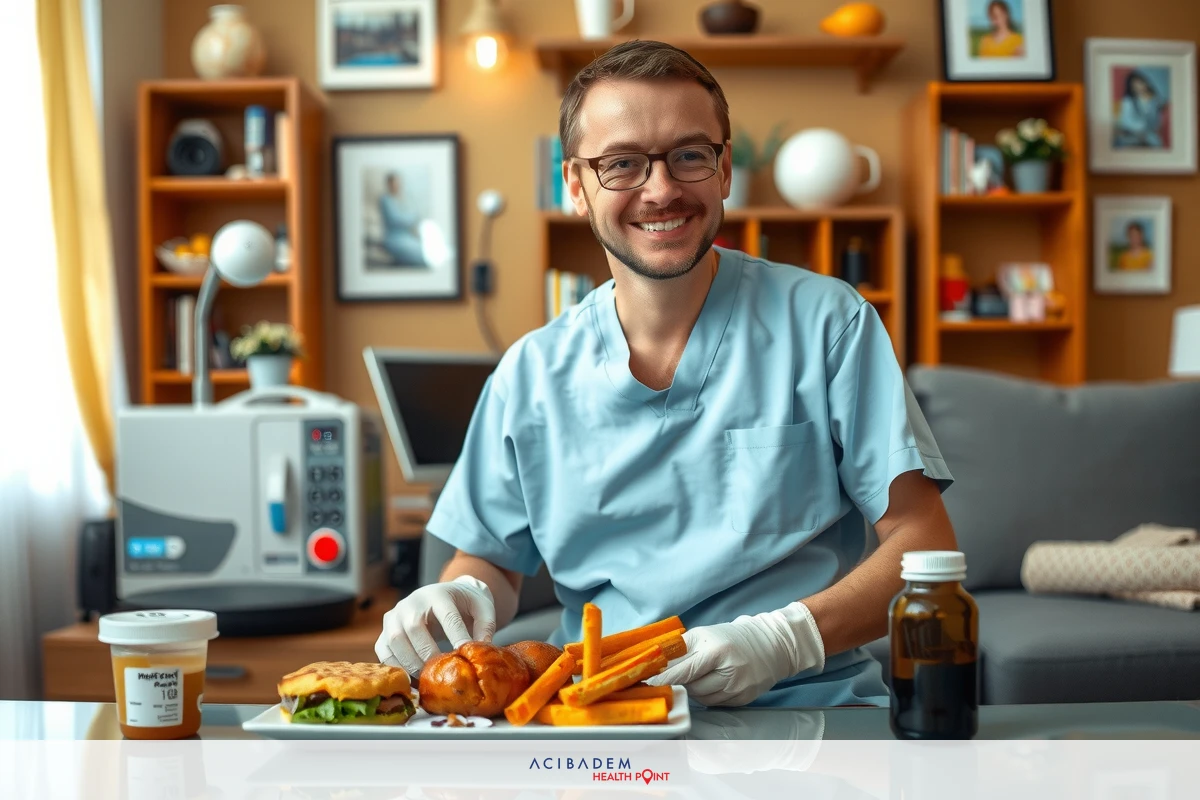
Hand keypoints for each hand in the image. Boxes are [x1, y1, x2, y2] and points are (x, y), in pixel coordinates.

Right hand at [374, 575, 496, 674]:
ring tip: (426, 677)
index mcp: (439, 594)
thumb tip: (480, 651)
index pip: (447, 616)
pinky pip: (383, 649)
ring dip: (410, 662)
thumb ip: (486, 627)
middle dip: (427, 652)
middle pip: (414, 627)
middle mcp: (412, 601)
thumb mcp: (482, 607)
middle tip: (440, 671)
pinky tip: (410, 678)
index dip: (456, 636)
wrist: (444, 594)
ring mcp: (395, 614)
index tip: (464, 655)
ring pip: (395, 639)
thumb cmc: (464, 603)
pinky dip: (394, 666)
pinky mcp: (385, 629)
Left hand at [645, 602, 824, 706]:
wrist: (772, 645)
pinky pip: (715, 704)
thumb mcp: (704, 634)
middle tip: (676, 674)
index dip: (665, 679)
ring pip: (701, 698)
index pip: (684, 671)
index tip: (647, 684)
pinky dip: (708, 695)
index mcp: (717, 651)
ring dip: (694, 689)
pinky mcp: (743, 700)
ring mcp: (737, 689)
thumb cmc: (732, 637)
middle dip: (681, 681)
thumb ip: (680, 649)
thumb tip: (655, 663)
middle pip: (691, 687)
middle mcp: (729, 672)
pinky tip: (713, 682)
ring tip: (701, 674)